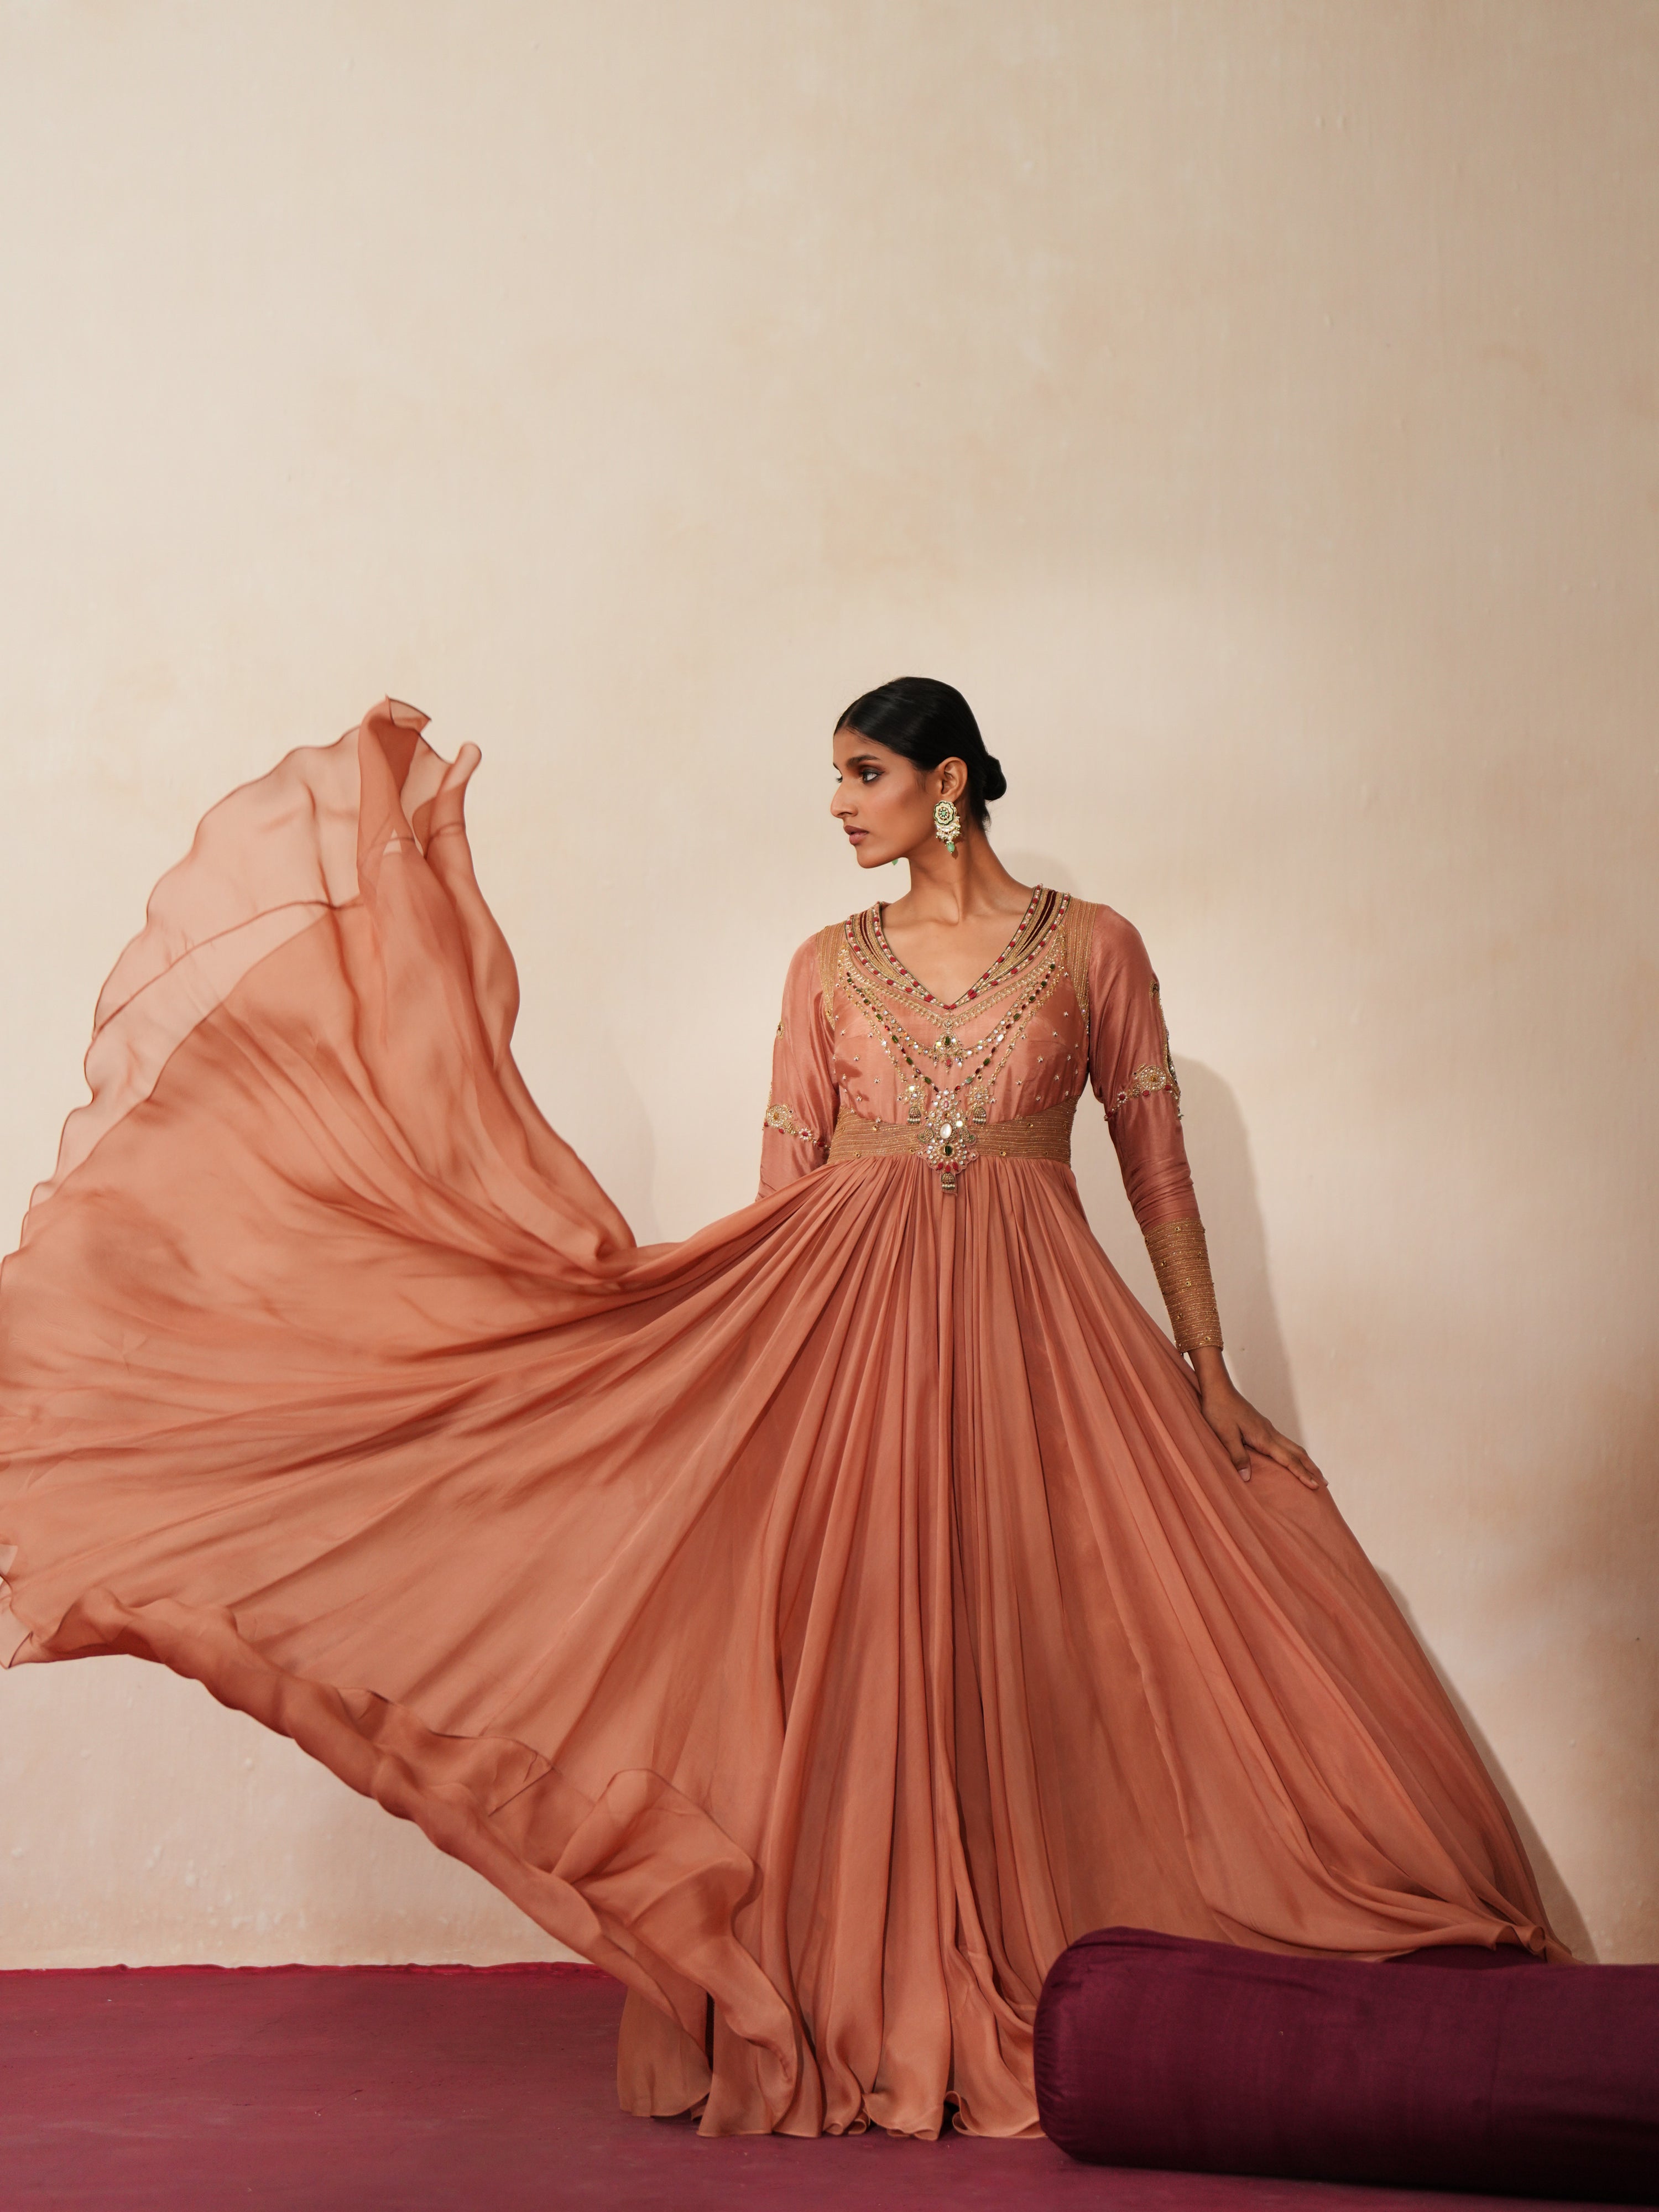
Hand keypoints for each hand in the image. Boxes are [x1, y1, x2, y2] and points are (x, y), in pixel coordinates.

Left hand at [1188, 1347, 1323, 1489]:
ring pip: (1292, 1446)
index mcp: (1263, 1437)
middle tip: (1325, 1483)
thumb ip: (1237, 1456)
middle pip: (1297, 1453)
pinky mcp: (1261, 1426)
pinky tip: (1289, 1457)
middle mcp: (1270, 1433)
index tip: (1315, 1486)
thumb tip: (1247, 1478)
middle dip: (1311, 1468)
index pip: (1288, 1459)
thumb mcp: (1224, 1435)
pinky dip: (1293, 1453)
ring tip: (1313, 1472)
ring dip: (1305, 1460)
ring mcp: (1267, 1428)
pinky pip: (1283, 1442)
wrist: (1217, 1388)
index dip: (1302, 1474)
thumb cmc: (1219, 1410)